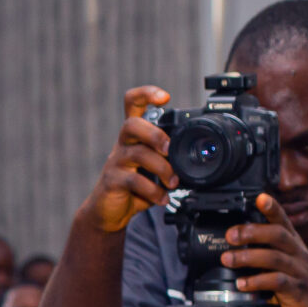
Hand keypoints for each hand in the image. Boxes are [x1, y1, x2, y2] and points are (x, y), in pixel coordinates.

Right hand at [80, 85, 177, 234]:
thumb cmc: (135, 185)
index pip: (133, 103)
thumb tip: (198, 153)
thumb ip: (170, 156)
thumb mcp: (154, 166)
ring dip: (161, 168)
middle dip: (155, 134)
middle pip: (132, 125)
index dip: (146, 94)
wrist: (109, 212)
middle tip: (169, 149)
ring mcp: (116, 162)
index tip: (165, 98)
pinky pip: (134, 181)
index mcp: (135, 135)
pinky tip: (162, 198)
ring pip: (137, 154)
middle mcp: (123, 144)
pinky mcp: (113, 182)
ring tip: (173, 182)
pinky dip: (153, 192)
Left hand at [219, 193, 307, 306]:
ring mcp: (299, 271)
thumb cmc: (296, 286)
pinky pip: (278, 282)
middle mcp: (298, 254)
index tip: (260, 197)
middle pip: (278, 235)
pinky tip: (243, 284)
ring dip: (248, 257)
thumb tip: (234, 245)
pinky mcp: (298, 290)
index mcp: (293, 245)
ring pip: (275, 257)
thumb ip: (264, 253)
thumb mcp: (282, 264)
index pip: (284, 221)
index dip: (273, 208)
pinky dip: (258, 281)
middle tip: (231, 235)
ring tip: (228, 260)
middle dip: (252, 232)